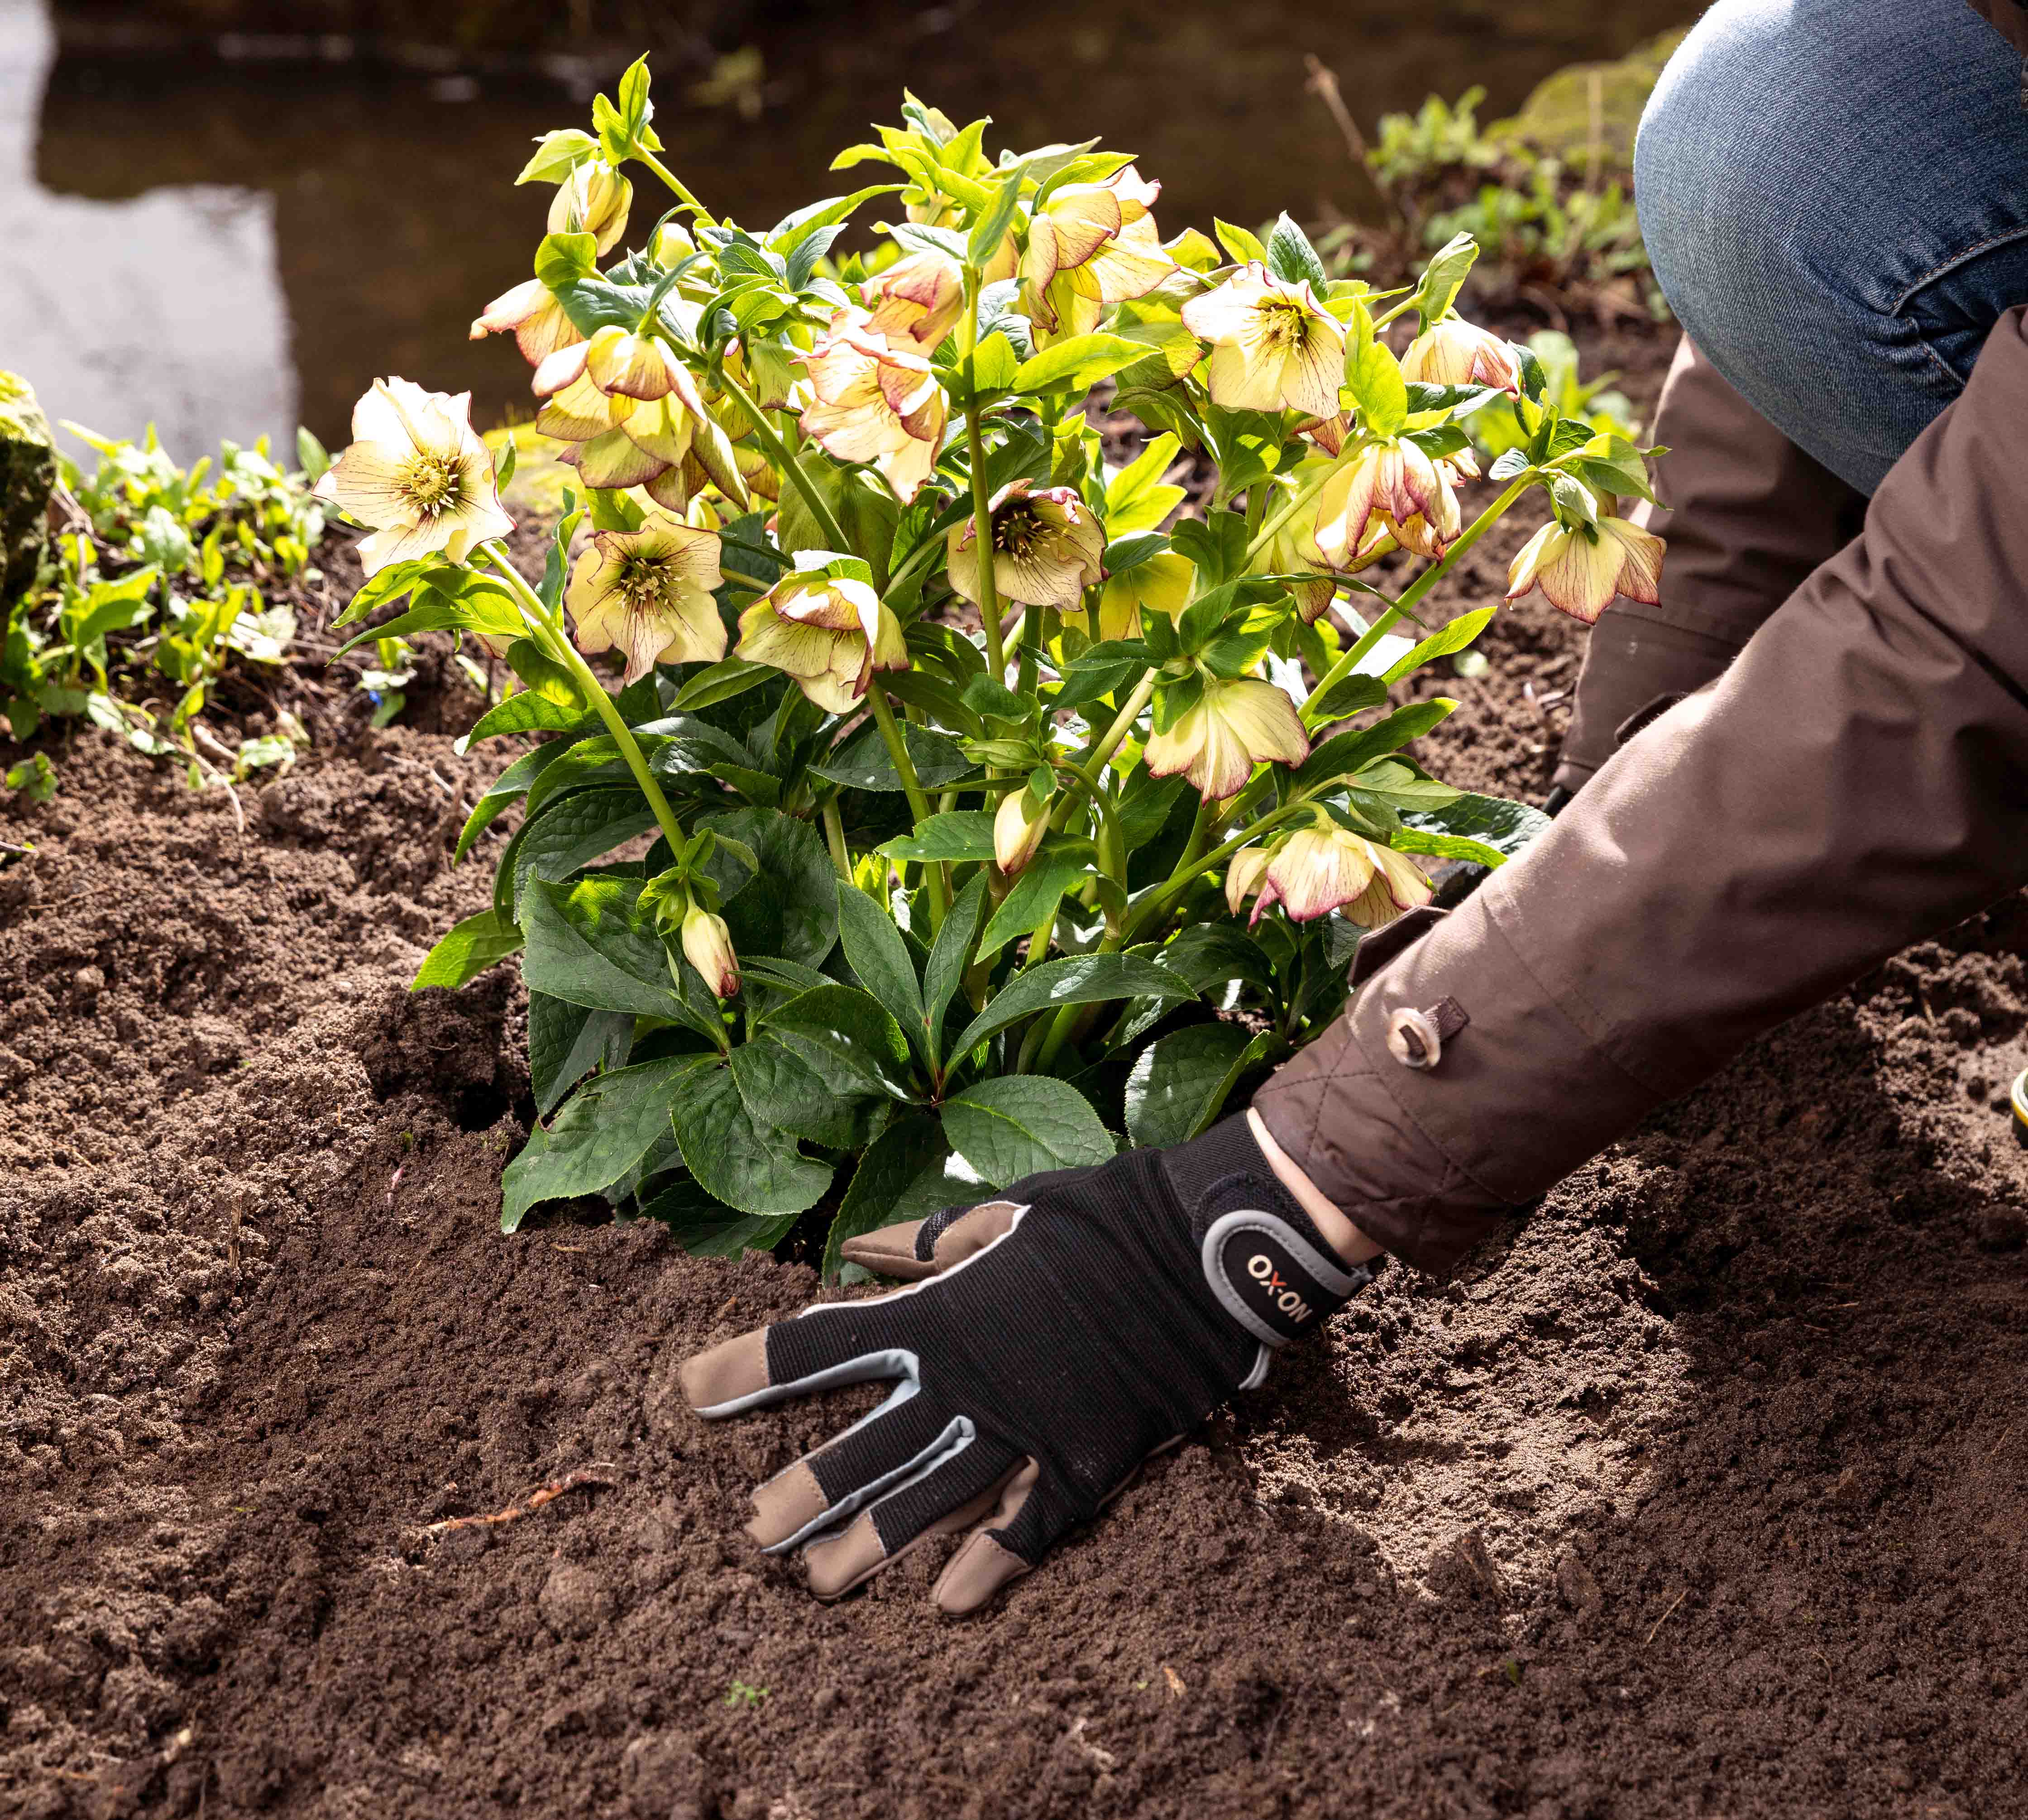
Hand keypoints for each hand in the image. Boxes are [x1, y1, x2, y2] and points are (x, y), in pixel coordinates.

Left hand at [678, 1117, 1375, 1611]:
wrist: (1211, 1249)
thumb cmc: (1102, 1217)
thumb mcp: (1005, 1213)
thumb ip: (924, 1245)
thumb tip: (855, 1254)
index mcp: (942, 1311)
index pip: (819, 1345)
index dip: (748, 1369)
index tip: (690, 1393)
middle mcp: (968, 1380)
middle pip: (861, 1448)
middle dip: (798, 1492)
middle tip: (749, 1529)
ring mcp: (1026, 1430)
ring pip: (927, 1503)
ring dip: (867, 1546)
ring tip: (816, 1584)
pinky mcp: (1084, 1464)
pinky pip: (1024, 1530)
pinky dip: (985, 1570)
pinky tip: (947, 1606)